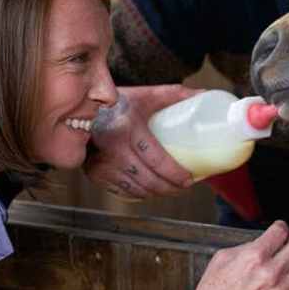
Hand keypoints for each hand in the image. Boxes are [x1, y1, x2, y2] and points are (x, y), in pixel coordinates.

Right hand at [84, 85, 198, 199]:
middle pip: (147, 179)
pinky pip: (121, 191)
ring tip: (169, 189)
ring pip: (135, 189)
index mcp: (128, 126)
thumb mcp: (147, 95)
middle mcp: (113, 147)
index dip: (175, 174)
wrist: (83, 109)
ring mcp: (101, 163)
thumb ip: (176, 94)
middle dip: (169, 188)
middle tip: (182, 187)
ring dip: (155, 194)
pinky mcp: (94, 173)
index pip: (156, 159)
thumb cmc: (119, 102)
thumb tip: (204, 94)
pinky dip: (137, 195)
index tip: (189, 179)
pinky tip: (148, 190)